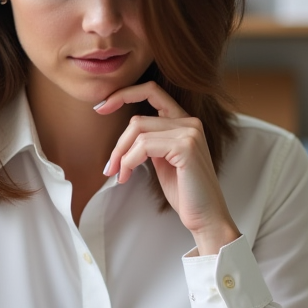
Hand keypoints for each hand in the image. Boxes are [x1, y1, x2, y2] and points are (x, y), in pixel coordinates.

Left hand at [97, 81, 239, 254]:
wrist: (206, 217)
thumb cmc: (185, 192)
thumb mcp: (163, 160)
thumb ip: (150, 142)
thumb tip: (124, 137)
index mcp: (184, 122)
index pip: (151, 91)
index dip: (124, 94)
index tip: (101, 108)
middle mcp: (190, 122)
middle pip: (138, 120)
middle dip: (119, 144)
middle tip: (110, 167)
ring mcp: (189, 132)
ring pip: (138, 130)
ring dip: (122, 155)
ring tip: (120, 174)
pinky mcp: (185, 146)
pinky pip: (144, 146)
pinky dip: (129, 161)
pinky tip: (128, 176)